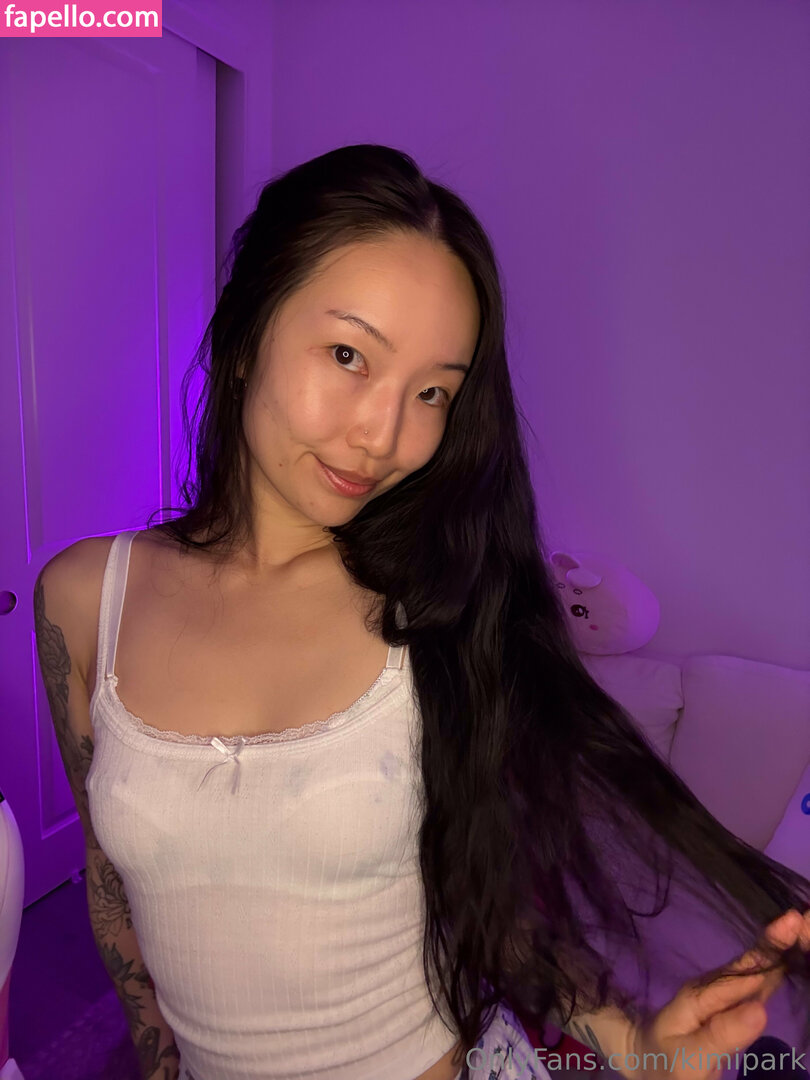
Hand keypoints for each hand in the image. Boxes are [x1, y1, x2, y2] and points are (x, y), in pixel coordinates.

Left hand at [629, 907, 809, 1078]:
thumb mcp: (691, 1055)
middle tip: (806, 915)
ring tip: (805, 924)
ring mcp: (725, 995)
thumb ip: (723, 1034)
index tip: (795, 919)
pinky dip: (778, 968)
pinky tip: (796, 955)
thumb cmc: (664, 1061)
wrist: (645, 1060)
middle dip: (779, 939)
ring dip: (781, 948)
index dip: (771, 946)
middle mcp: (716, 987)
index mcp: (703, 993)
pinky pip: (760, 984)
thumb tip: (761, 1009)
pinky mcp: (734, 1006)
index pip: (744, 968)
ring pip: (758, 968)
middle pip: (753, 961)